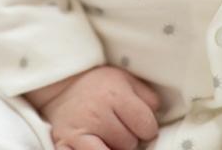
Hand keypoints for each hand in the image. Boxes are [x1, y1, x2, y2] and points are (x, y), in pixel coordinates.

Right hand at [33, 65, 159, 149]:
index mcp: (115, 95)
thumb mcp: (126, 80)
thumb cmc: (100, 84)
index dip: (148, 128)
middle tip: (120, 128)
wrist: (63, 85)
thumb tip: (158, 114)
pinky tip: (98, 146)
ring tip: (110, 139)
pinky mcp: (64, 144)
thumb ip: (147, 97)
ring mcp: (80, 131)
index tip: (141, 124)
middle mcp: (97, 113)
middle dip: (129, 139)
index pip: (147, 126)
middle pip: (130, 144)